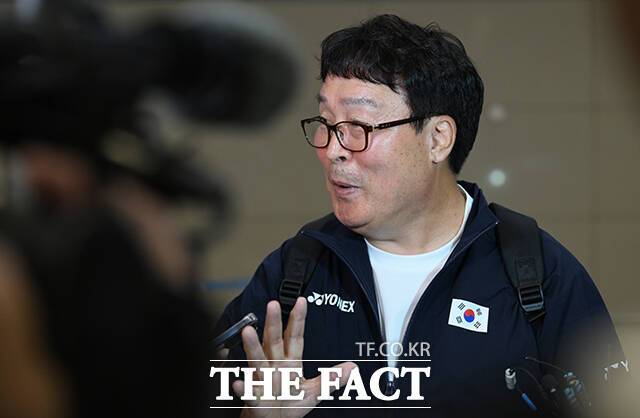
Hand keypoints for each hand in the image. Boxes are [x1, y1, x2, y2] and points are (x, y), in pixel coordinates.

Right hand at [232, 297, 355, 417]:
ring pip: (257, 360)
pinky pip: (248, 392)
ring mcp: (263, 380)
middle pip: (274, 341)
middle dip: (273, 323)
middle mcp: (275, 367)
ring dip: (252, 346)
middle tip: (272, 304)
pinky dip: (243, 388)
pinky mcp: (255, 398)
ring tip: (248, 331)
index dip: (298, 319)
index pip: (295, 337)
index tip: (301, 301)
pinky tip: (238, 383)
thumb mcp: (314, 392)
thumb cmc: (289, 404)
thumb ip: (331, 379)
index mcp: (289, 362)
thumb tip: (352, 367)